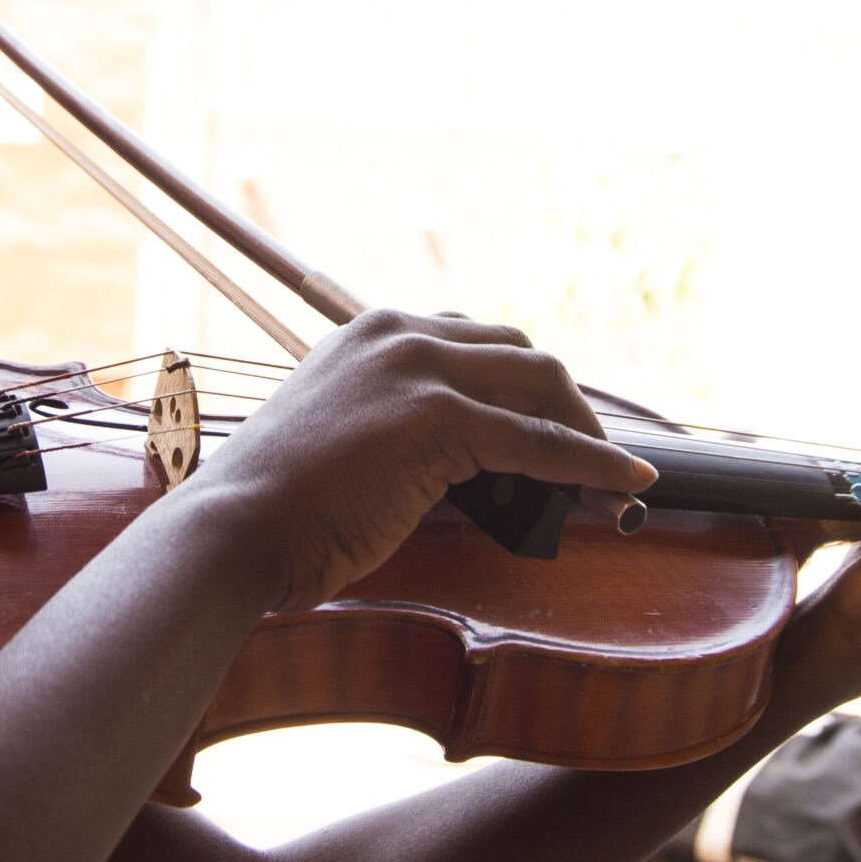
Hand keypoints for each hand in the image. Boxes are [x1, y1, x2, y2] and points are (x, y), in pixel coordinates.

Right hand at [188, 309, 656, 611]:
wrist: (236, 529)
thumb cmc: (278, 508)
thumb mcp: (341, 440)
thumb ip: (392, 426)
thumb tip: (456, 462)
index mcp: (371, 332)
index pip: (475, 342)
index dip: (524, 387)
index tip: (554, 427)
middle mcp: (398, 333)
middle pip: (520, 351)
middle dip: (566, 403)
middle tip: (593, 457)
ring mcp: (419, 369)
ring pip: (540, 385)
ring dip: (588, 432)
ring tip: (614, 478)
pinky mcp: (438, 418)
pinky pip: (542, 442)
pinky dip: (594, 465)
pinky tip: (624, 487)